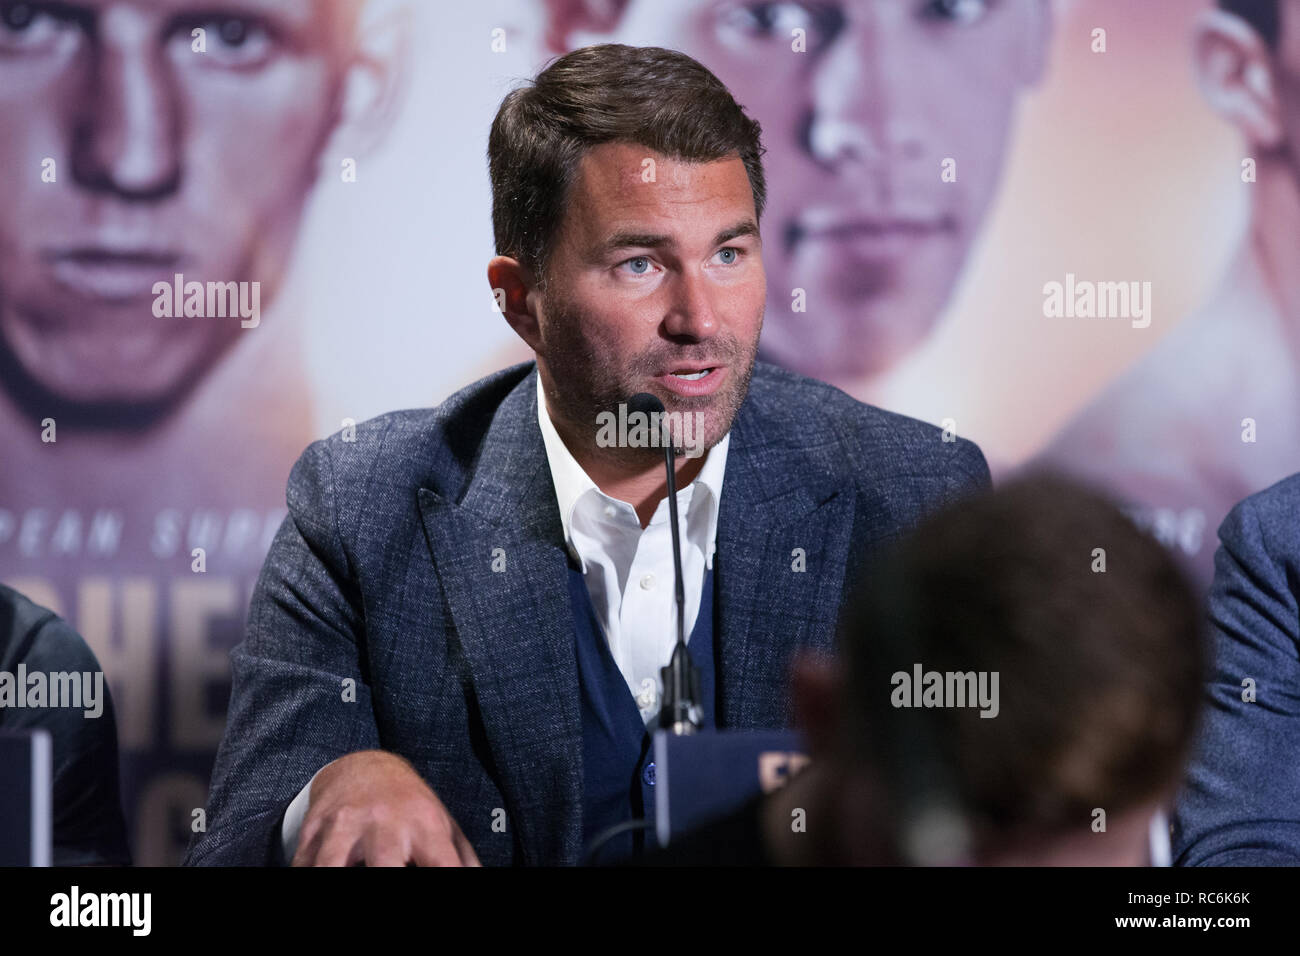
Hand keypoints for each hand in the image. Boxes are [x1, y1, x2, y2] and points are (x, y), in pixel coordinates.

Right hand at [291, 750, 481, 866]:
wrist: (364, 767)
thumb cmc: (411, 806)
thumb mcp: (443, 825)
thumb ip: (462, 861)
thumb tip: (478, 878)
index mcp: (424, 825)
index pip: (442, 865)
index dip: (443, 880)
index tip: (443, 895)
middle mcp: (385, 823)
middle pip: (384, 865)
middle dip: (384, 877)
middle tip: (388, 879)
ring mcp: (345, 824)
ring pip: (331, 865)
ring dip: (333, 875)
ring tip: (346, 877)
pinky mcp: (314, 828)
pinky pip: (303, 864)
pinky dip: (307, 872)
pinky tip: (321, 873)